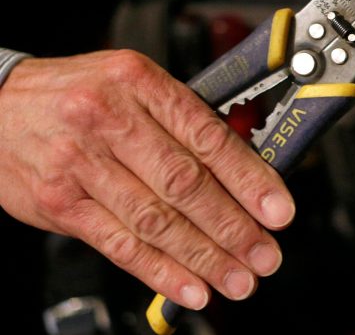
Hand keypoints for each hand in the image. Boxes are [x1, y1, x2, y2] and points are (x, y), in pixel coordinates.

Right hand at [0, 50, 294, 309]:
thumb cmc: (75, 93)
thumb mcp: (132, 83)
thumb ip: (182, 120)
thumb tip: (243, 168)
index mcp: (139, 83)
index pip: (207, 137)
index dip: (249, 179)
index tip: (277, 210)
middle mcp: (110, 120)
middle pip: (185, 184)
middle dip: (234, 227)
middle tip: (265, 254)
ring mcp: (82, 164)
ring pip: (156, 220)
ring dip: (204, 256)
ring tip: (238, 278)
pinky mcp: (61, 203)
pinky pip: (119, 243)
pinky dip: (159, 270)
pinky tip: (190, 287)